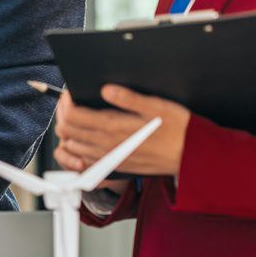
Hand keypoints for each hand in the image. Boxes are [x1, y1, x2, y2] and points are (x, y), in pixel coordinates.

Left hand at [53, 86, 189, 177]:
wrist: (192, 158)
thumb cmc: (178, 130)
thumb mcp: (157, 106)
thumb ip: (128, 98)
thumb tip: (106, 89)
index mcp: (114, 128)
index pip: (73, 115)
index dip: (67, 102)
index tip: (71, 93)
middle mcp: (107, 145)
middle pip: (67, 130)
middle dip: (64, 114)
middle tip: (72, 103)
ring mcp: (109, 158)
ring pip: (73, 146)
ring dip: (70, 131)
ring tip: (79, 117)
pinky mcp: (114, 167)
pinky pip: (85, 159)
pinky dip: (80, 148)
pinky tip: (88, 137)